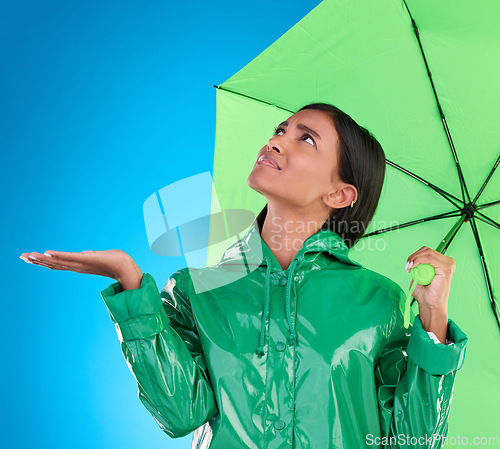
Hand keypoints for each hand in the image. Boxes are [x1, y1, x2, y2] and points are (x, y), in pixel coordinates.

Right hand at [19, 249, 138, 283]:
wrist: (125, 267)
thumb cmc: (113, 261)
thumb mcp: (96, 258)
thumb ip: (88, 257)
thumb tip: (85, 255)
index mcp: (77, 266)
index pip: (56, 264)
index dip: (42, 261)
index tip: (29, 257)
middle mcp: (77, 266)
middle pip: (53, 264)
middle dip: (37, 260)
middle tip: (21, 256)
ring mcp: (81, 263)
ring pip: (58, 261)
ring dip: (43, 258)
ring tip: (29, 255)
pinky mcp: (87, 259)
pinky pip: (70, 257)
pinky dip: (58, 256)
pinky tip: (47, 253)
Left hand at [406, 246, 455, 312]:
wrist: (430, 305)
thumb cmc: (425, 293)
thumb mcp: (419, 275)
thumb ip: (418, 266)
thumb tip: (412, 260)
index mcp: (443, 263)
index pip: (427, 251)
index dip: (415, 255)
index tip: (407, 264)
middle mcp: (448, 262)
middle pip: (427, 250)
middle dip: (413, 256)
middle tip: (407, 266)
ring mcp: (448, 265)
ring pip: (427, 252)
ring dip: (414, 258)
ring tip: (409, 267)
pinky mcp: (446, 269)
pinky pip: (429, 258)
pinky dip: (418, 260)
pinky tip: (413, 266)